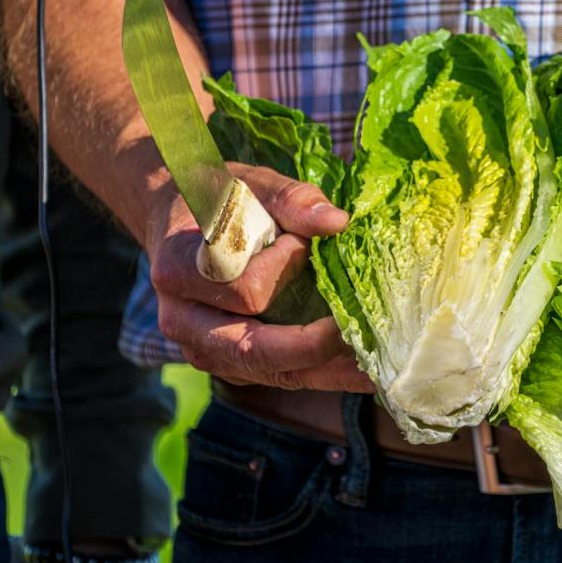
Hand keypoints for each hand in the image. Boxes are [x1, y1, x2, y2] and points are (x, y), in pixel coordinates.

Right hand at [146, 163, 373, 391]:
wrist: (182, 224)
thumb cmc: (221, 199)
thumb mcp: (253, 185)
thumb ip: (292, 200)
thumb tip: (337, 222)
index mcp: (179, 270)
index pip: (242, 289)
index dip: (283, 268)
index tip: (302, 244)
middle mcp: (183, 321)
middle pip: (252, 351)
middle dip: (313, 345)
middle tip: (365, 331)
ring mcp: (206, 350)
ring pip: (272, 372)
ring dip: (329, 369)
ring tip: (382, 363)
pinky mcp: (233, 365)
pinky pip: (284, 377)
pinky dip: (328, 375)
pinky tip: (371, 371)